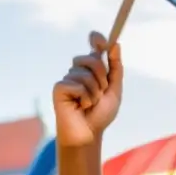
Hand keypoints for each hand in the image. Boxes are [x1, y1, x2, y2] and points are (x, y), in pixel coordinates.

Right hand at [53, 31, 122, 147]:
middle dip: (102, 76)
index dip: (97, 40)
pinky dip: (84, 97)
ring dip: (94, 92)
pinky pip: (77, 85)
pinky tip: (80, 107)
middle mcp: (78, 71)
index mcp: (92, 70)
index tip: (101, 39)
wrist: (89, 134)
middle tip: (101, 92)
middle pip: (92, 58)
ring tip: (90, 104)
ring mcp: (68, 79)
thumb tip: (115, 45)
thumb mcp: (114, 90)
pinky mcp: (59, 88)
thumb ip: (115, 68)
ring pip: (85, 74)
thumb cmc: (100, 115)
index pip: (94, 48)